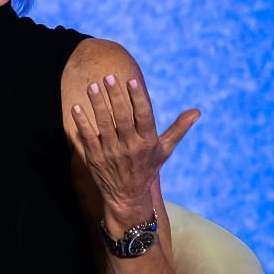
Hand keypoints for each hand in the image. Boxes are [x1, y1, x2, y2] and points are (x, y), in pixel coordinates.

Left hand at [67, 74, 198, 229]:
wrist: (127, 196)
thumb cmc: (147, 168)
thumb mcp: (165, 150)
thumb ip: (179, 129)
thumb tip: (197, 111)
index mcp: (147, 141)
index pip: (143, 115)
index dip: (137, 98)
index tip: (132, 81)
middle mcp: (129, 146)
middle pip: (121, 116)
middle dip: (115, 96)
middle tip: (108, 77)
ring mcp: (110, 152)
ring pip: (103, 124)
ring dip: (97, 104)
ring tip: (92, 86)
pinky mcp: (94, 157)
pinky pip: (87, 137)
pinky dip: (81, 122)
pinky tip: (76, 107)